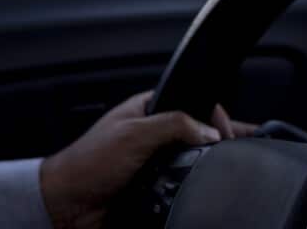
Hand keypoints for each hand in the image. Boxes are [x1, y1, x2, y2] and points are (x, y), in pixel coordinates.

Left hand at [39, 91, 255, 228]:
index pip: (191, 101)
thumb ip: (173, 124)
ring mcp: (154, 161)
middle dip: (215, 141)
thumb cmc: (88, 163)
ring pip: (192, 160)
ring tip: (224, 171)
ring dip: (204, 166)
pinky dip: (192, 186)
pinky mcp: (155, 187)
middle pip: (195, 133)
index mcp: (145, 110)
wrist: (69, 203)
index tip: (230, 133)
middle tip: (237, 153)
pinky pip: (183, 184)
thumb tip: (209, 130)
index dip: (214, 115)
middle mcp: (152, 134)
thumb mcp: (133, 134)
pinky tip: (202, 190)